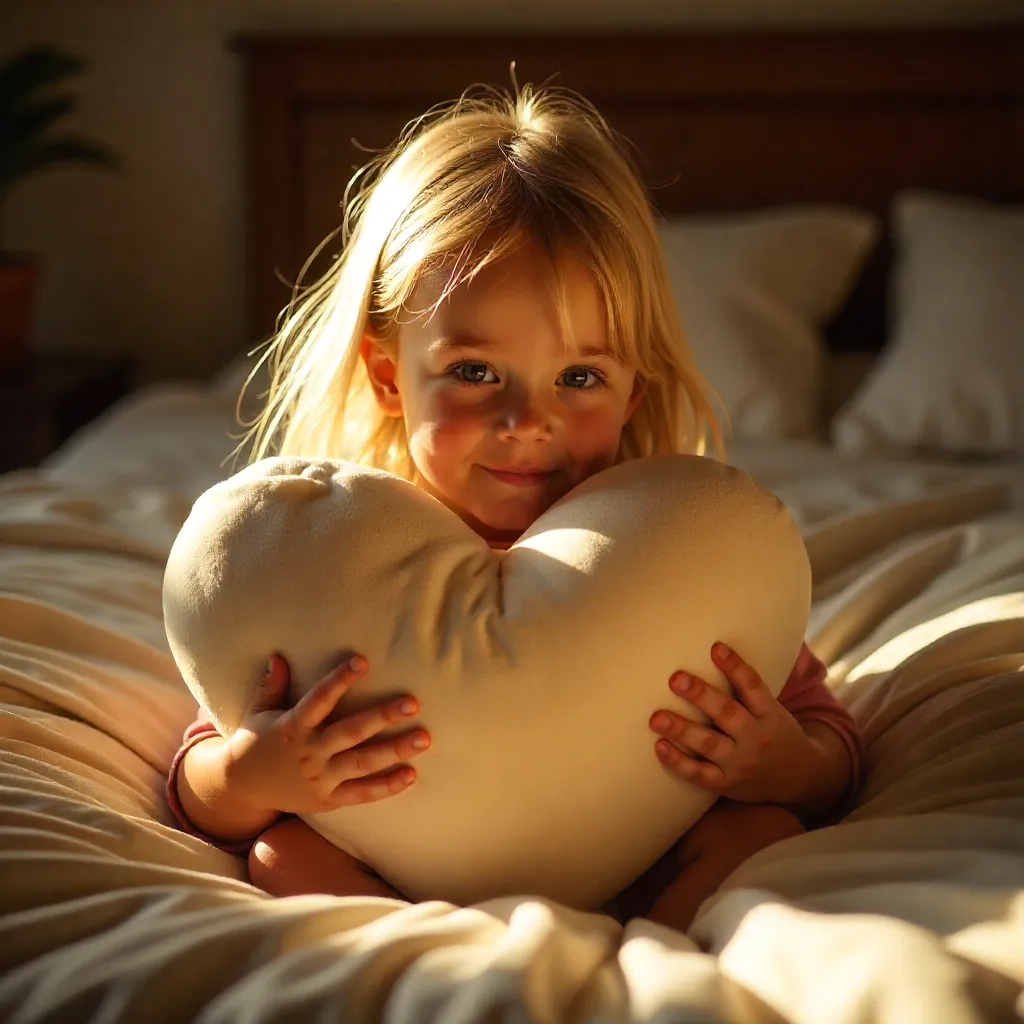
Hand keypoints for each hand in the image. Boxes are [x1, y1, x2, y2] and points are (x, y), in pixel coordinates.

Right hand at [224, 653, 430, 814]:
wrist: (240, 789)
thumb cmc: (254, 741)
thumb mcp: (258, 711)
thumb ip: (271, 685)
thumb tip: (278, 655)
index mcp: (292, 726)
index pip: (320, 698)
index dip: (340, 679)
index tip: (363, 661)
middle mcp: (309, 752)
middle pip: (352, 732)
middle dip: (383, 716)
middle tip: (412, 703)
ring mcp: (320, 778)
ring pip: (363, 763)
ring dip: (395, 750)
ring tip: (424, 738)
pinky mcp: (328, 799)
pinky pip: (361, 794)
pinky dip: (387, 787)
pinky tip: (412, 775)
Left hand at [649, 642, 814, 803]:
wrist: (800, 778)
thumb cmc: (774, 732)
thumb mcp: (773, 709)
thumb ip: (746, 688)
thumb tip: (713, 649)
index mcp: (769, 714)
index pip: (753, 685)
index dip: (735, 666)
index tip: (715, 648)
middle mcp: (756, 738)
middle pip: (727, 713)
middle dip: (701, 695)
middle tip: (675, 679)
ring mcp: (741, 763)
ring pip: (709, 744)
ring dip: (681, 730)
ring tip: (656, 717)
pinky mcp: (727, 784)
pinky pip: (700, 774)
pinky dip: (679, 763)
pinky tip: (659, 747)